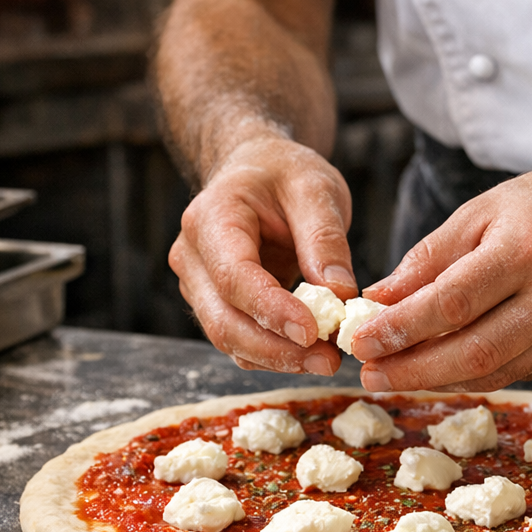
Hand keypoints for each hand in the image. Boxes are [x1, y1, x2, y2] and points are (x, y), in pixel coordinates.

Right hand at [170, 134, 356, 373]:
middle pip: (223, 320)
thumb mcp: (315, 189)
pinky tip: (311, 355)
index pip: (234, 276)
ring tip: (328, 360)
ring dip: (278, 359)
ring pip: (229, 339)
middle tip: (330, 361)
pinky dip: (275, 354)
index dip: (271, 310)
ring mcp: (199, 286)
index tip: (314, 332)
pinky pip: (241, 341)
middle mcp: (192, 257)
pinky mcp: (216, 306)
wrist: (256, 170)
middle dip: (277, 349)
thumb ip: (324, 239)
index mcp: (210, 219)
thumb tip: (339, 295)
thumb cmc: (283, 174)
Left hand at [351, 156, 531, 390]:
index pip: (452, 302)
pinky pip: (520, 372)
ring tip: (395, 376)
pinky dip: (476, 374)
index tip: (359, 343)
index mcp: (528, 246)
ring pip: (496, 371)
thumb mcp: (488, 209)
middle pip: (474, 350)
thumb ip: (432, 257)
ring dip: (439, 379)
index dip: (401, 329)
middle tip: (369, 375)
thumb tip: (379, 301)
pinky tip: (443, 370)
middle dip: (412, 370)